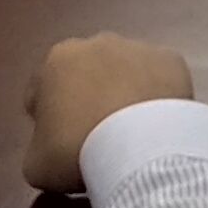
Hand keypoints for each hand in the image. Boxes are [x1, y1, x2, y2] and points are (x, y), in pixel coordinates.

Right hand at [20, 33, 196, 196]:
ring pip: (125, 73)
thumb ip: (37, 148)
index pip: (42, 90)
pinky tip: (155, 125)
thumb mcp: (35, 164)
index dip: (46, 118)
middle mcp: (98, 43)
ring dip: (123, 94)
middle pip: (86, 74)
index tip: (56, 142)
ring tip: (129, 132)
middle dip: (87, 99)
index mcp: (57, 60)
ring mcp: (138, 48)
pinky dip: (156, 98)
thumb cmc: (75, 151)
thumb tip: (49, 150)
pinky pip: (159, 81)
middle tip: (94, 136)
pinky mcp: (172, 60)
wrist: (137, 146)